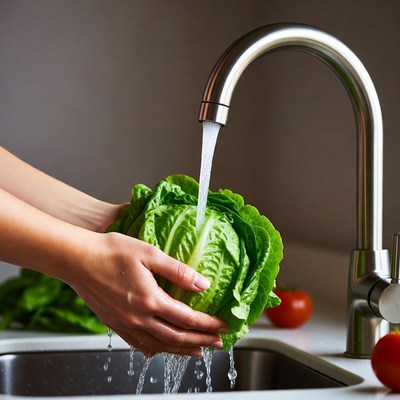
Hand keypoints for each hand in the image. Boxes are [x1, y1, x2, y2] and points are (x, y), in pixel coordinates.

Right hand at [67, 232, 227, 356]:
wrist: (77, 259)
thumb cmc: (111, 251)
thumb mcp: (150, 254)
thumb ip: (178, 271)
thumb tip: (203, 284)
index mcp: (150, 300)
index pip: (188, 319)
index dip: (208, 324)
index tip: (223, 326)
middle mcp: (138, 318)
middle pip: (177, 337)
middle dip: (201, 341)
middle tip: (217, 343)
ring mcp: (125, 324)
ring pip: (159, 345)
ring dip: (181, 349)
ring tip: (197, 351)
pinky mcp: (114, 323)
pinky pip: (139, 344)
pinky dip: (156, 349)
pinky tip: (161, 349)